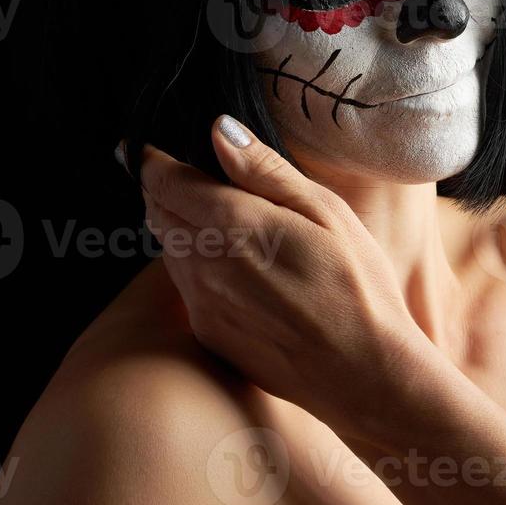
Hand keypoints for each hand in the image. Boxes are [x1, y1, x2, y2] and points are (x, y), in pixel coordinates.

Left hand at [136, 114, 438, 444]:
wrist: (365, 374)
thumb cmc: (357, 284)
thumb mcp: (324, 210)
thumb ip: (264, 170)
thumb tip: (219, 130)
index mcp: (232, 226)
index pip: (165, 181)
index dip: (150, 159)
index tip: (140, 146)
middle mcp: (204, 265)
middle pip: (157, 213)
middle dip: (159, 188)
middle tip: (174, 172)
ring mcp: (203, 304)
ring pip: (168, 249)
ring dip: (175, 224)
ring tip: (203, 210)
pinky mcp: (210, 333)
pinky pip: (185, 285)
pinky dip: (192, 261)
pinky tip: (229, 261)